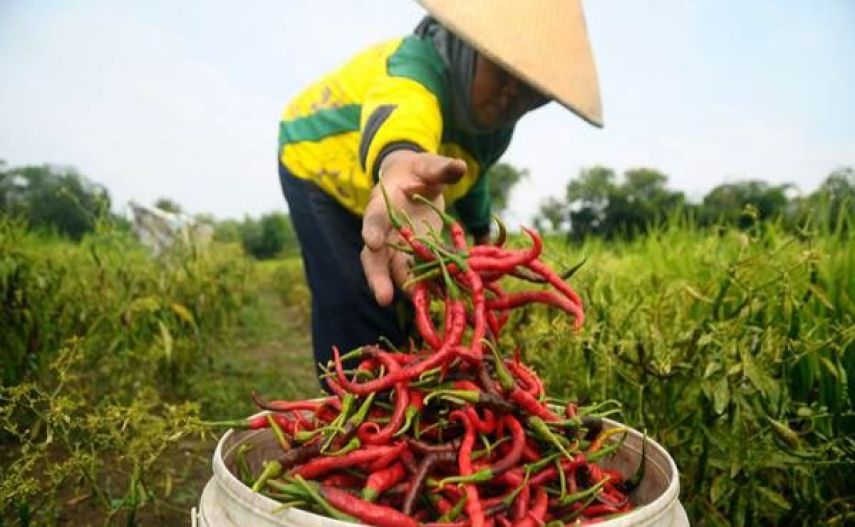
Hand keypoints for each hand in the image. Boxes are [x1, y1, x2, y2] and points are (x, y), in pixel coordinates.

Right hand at [361, 150, 466, 305]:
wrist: (414, 183)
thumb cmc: (419, 172)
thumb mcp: (430, 166)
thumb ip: (441, 168)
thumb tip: (459, 167)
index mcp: (383, 203)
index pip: (374, 217)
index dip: (372, 229)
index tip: (373, 242)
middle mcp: (385, 230)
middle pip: (374, 257)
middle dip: (378, 277)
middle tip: (383, 298)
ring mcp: (397, 248)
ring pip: (392, 272)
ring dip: (402, 289)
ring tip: (415, 304)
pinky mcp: (412, 257)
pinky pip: (414, 275)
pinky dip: (423, 287)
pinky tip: (435, 300)